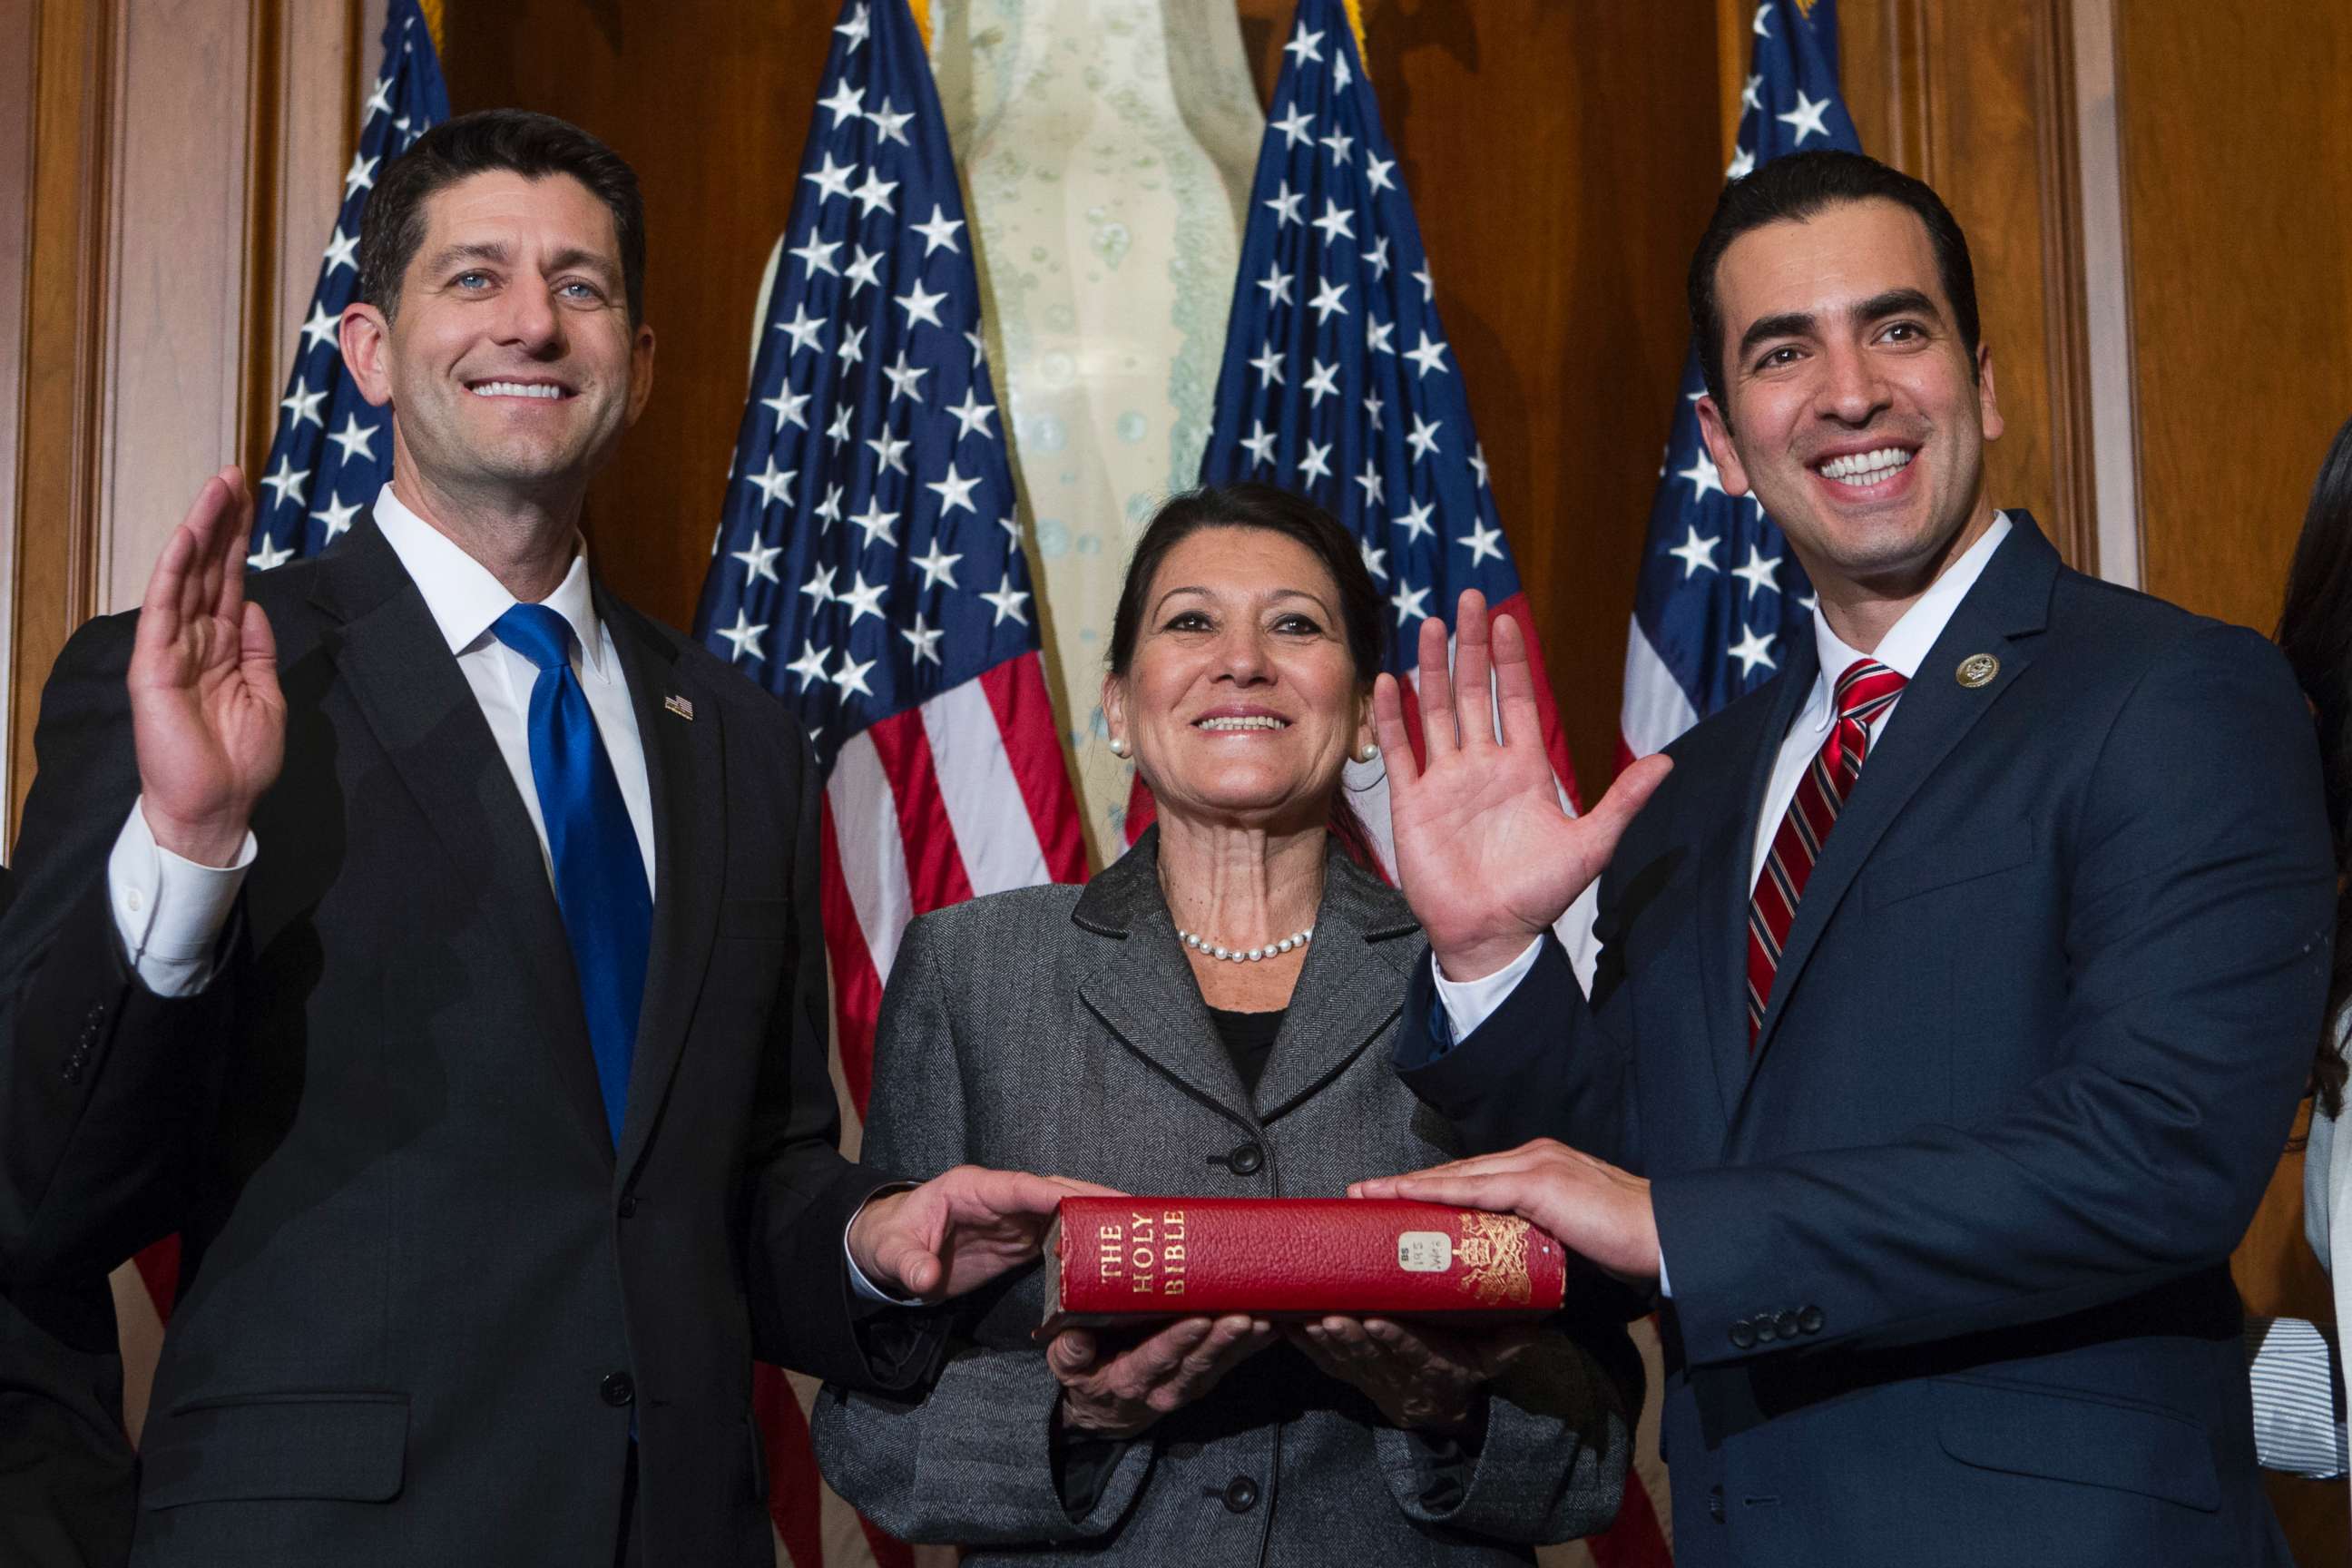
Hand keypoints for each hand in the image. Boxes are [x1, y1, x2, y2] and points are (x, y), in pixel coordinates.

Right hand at [129, 468, 284, 865]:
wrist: (216, 807)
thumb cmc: (238, 760)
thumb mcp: (264, 695)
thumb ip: (257, 650)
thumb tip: (253, 606)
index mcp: (222, 646)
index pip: (229, 579)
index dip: (239, 539)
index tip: (249, 498)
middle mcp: (194, 639)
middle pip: (208, 568)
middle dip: (221, 520)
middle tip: (233, 473)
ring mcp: (171, 649)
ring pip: (184, 577)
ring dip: (200, 532)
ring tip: (215, 490)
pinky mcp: (152, 666)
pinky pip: (162, 610)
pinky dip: (172, 572)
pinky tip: (184, 538)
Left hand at [847, 1166, 1116, 1302]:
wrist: (890, 1254)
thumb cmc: (889, 1241)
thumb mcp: (891, 1253)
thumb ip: (909, 1263)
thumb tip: (926, 1276)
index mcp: (972, 1189)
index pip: (1020, 1187)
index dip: (1055, 1193)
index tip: (1089, 1199)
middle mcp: (1000, 1199)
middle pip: (1052, 1193)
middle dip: (1091, 1199)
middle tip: (1133, 1210)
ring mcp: (1012, 1220)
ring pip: (1061, 1213)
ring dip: (1095, 1219)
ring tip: (1135, 1229)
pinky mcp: (1018, 1242)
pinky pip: (1056, 1238)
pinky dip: (1082, 1243)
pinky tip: (1108, 1254)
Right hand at [1048, 1315, 1276, 1437]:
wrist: (1108, 1408)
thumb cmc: (1087, 1374)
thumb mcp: (1068, 1367)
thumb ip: (1070, 1354)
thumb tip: (1076, 1337)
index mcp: (1131, 1379)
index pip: (1157, 1359)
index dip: (1179, 1341)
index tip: (1199, 1320)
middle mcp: (1166, 1387)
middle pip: (1198, 1363)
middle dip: (1223, 1339)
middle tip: (1246, 1315)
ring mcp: (1191, 1384)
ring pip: (1222, 1363)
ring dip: (1246, 1342)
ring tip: (1269, 1318)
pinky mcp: (1208, 1377)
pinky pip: (1235, 1360)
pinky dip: (1256, 1345)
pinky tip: (1276, 1324)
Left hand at [1287, 1315, 1533, 1435]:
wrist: (1443, 1410)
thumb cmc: (1466, 1369)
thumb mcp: (1492, 1360)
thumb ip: (1509, 1344)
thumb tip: (1536, 1326)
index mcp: (1435, 1369)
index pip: (1415, 1353)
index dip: (1396, 1339)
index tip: (1377, 1320)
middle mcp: (1400, 1378)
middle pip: (1372, 1358)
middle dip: (1350, 1337)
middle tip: (1330, 1316)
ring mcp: (1372, 1380)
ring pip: (1345, 1362)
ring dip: (1323, 1341)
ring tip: (1305, 1318)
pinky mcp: (1352, 1377)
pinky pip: (1325, 1364)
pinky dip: (1306, 1346)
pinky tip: (1288, 1325)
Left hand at [1351, 1139, 1659, 1286]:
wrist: (1665, 1235)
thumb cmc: (1627, 1242)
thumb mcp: (1571, 1234)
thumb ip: (1539, 1238)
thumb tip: (1513, 1266)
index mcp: (1538, 1165)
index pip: (1472, 1177)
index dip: (1430, 1188)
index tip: (1394, 1199)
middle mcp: (1531, 1156)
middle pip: (1454, 1171)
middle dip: (1405, 1184)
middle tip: (1362, 1194)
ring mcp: (1533, 1165)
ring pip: (1455, 1176)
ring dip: (1406, 1187)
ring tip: (1366, 1196)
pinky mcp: (1537, 1183)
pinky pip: (1472, 1191)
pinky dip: (1434, 1194)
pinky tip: (1403, 1199)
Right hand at [1373, 591, 1669, 980]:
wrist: (1492, 935)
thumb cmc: (1540, 895)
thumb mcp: (1592, 844)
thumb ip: (1624, 800)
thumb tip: (1669, 761)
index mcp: (1525, 768)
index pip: (1516, 700)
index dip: (1512, 660)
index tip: (1508, 618)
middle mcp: (1483, 765)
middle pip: (1474, 692)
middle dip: (1472, 647)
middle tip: (1467, 600)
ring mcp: (1445, 780)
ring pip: (1437, 711)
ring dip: (1431, 669)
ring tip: (1429, 625)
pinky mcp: (1413, 803)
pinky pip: (1400, 751)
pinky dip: (1394, 717)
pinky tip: (1391, 682)